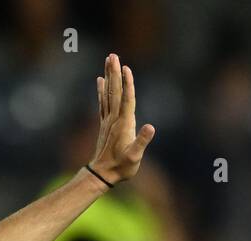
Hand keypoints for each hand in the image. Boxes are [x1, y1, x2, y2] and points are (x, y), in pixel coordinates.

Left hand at [90, 53, 155, 184]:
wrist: (102, 175)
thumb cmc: (121, 167)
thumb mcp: (135, 157)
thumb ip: (142, 142)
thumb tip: (151, 127)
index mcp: (124, 124)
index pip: (127, 99)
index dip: (127, 84)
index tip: (126, 68)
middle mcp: (114, 119)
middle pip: (115, 91)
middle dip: (114, 73)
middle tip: (112, 55)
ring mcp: (108, 121)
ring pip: (108, 94)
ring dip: (108, 76)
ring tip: (108, 60)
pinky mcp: (104, 124)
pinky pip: (102, 103)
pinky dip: (101, 90)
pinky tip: (100, 80)